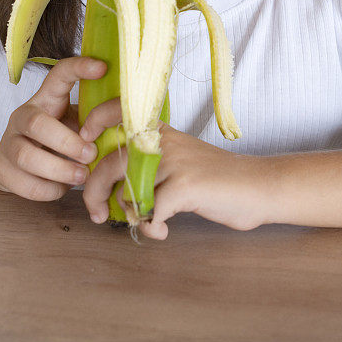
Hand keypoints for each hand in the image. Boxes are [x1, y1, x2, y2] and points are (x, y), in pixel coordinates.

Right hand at [0, 57, 105, 199]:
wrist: (17, 164)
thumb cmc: (57, 139)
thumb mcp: (75, 122)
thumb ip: (93, 121)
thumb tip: (127, 123)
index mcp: (46, 99)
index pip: (59, 74)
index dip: (79, 68)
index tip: (103, 68)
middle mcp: (22, 116)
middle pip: (37, 124)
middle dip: (67, 142)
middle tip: (91, 154)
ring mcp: (9, 143)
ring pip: (27, 157)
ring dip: (60, 170)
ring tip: (82, 176)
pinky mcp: (2, 170)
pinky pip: (26, 184)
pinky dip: (50, 190)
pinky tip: (63, 188)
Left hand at [79, 98, 266, 239]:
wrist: (257, 186)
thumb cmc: (216, 180)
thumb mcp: (180, 160)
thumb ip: (148, 166)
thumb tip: (114, 190)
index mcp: (160, 131)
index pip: (118, 111)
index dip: (95, 122)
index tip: (84, 141)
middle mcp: (163, 142)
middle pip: (109, 163)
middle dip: (93, 193)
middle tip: (97, 214)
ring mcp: (173, 163)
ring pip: (126, 192)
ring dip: (129, 214)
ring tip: (146, 223)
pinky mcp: (183, 186)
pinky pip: (149, 213)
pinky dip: (151, 228)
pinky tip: (163, 230)